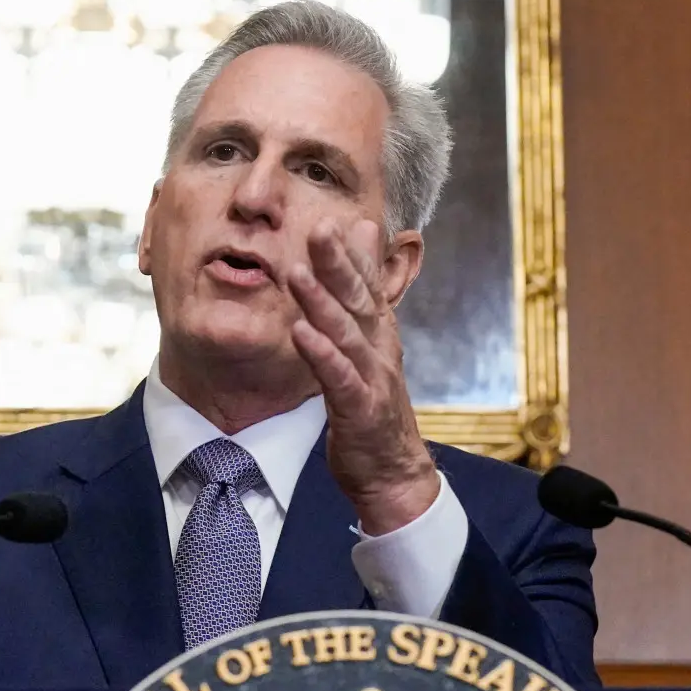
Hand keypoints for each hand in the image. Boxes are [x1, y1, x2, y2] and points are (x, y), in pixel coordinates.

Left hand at [287, 219, 438, 535]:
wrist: (393, 472)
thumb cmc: (374, 405)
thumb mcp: (370, 345)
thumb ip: (366, 290)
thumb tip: (367, 235)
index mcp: (379, 333)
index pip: (365, 286)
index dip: (349, 254)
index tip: (330, 218)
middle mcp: (380, 349)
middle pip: (358, 301)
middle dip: (337, 265)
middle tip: (317, 229)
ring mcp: (373, 379)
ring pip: (347, 335)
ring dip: (323, 303)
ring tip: (297, 274)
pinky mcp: (360, 410)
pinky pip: (339, 378)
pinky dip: (322, 355)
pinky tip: (301, 333)